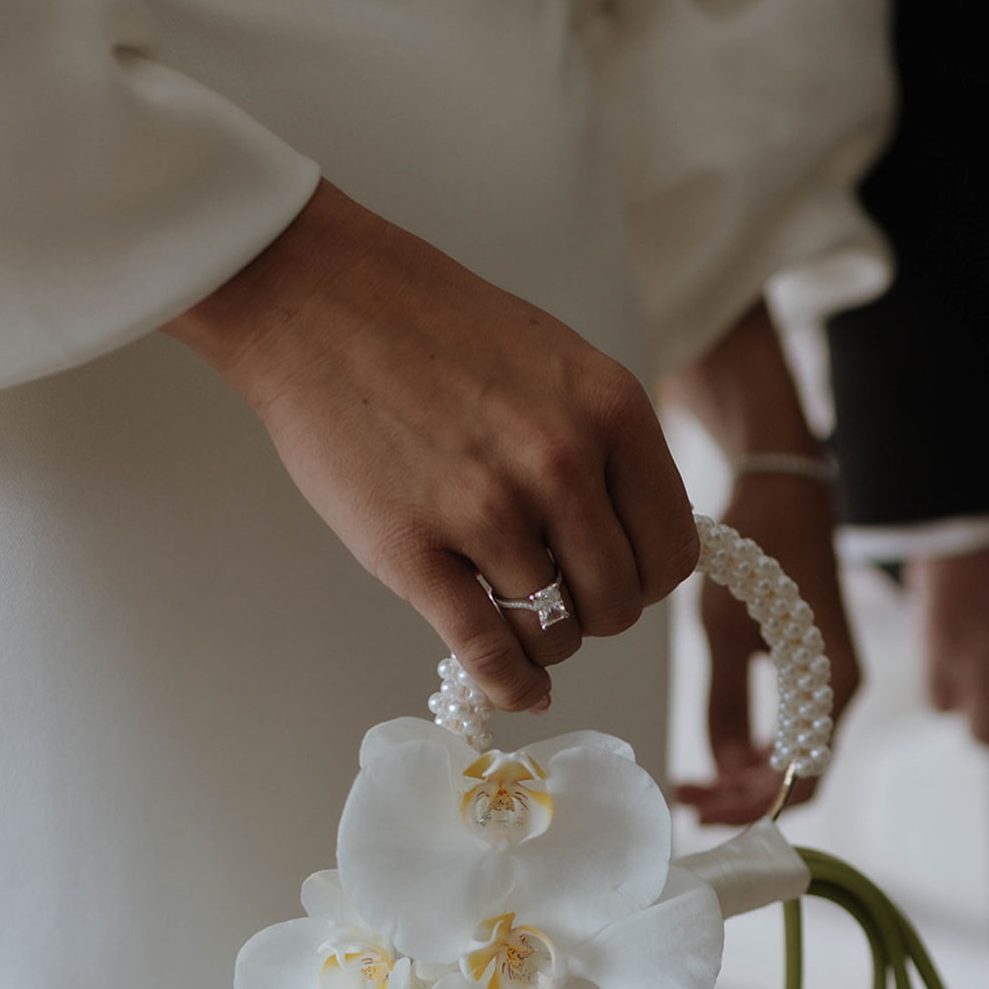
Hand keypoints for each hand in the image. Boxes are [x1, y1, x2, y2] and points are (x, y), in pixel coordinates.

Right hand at [164, 181, 698, 711]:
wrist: (316, 298)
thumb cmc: (433, 329)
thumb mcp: (555, 363)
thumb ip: (602, 446)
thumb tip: (630, 541)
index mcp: (609, 410)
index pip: (672, 549)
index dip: (646, 579)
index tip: (616, 577)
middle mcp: (560, 461)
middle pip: (618, 601)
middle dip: (594, 614)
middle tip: (558, 597)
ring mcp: (485, 509)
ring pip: (555, 633)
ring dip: (542, 642)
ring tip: (515, 615)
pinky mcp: (412, 551)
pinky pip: (488, 652)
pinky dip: (511, 686)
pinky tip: (516, 690)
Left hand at [675, 471, 860, 822]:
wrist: (784, 490)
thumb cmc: (757, 549)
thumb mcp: (724, 630)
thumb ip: (723, 704)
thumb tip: (721, 767)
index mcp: (831, 684)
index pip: (801, 776)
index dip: (751, 806)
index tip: (700, 810)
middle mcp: (840, 691)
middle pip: (796, 775)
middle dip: (742, 797)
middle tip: (685, 799)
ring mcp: (828, 684)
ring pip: (790, 757)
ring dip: (743, 778)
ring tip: (690, 783)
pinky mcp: (812, 673)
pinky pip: (788, 732)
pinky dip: (752, 751)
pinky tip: (714, 757)